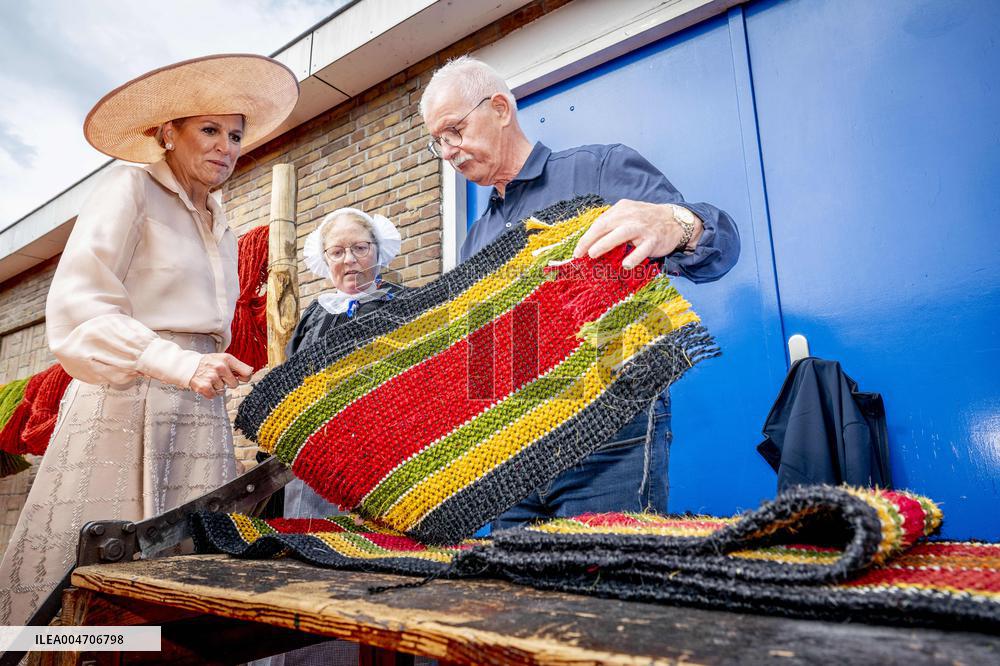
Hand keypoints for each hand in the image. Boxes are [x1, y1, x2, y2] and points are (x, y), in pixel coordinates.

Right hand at [188, 353, 252, 398]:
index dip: (245, 377)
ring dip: (217, 386)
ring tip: (210, 379)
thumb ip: (236, 365)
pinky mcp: (204, 387)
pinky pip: (214, 395)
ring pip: (223, 390)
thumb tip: (250, 373)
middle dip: (228, 382)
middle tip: (219, 376)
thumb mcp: (222, 358)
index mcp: (227, 359)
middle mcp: (220, 367)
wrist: (187, 365)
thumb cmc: (208, 363)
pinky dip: (211, 393)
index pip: (247, 372)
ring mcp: (212, 377)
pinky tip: (207, 385)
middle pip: (235, 384)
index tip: (241, 377)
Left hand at [573, 200, 700, 268]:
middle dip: (589, 240)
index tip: (577, 250)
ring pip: (621, 234)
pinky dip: (633, 257)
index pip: (600, 222)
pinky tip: (625, 265)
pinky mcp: (653, 240)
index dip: (587, 237)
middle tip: (579, 254)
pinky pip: (642, 249)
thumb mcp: (628, 215)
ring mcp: (643, 227)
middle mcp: (631, 216)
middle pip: (605, 226)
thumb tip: (591, 242)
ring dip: (605, 244)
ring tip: (593, 254)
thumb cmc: (646, 220)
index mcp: (622, 209)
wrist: (675, 220)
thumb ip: (612, 224)